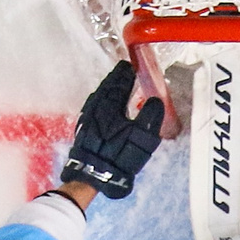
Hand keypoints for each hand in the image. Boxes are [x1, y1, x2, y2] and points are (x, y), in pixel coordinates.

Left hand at [59, 61, 165, 200]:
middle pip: (107, 86)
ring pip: (100, 95)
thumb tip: (155, 100)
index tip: (132, 66)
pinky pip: (95, 105)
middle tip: (124, 72)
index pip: (119, 82)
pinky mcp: (84, 126)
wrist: (93, 173)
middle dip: (117, 78)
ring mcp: (88, 115)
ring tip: (117, 85)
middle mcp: (97, 105)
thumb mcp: (142, 136)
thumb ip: (150, 115)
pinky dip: (102, 99)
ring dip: (109, 88)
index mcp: (110, 103)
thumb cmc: (118, 153)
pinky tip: (105, 104)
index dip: (126, 73)